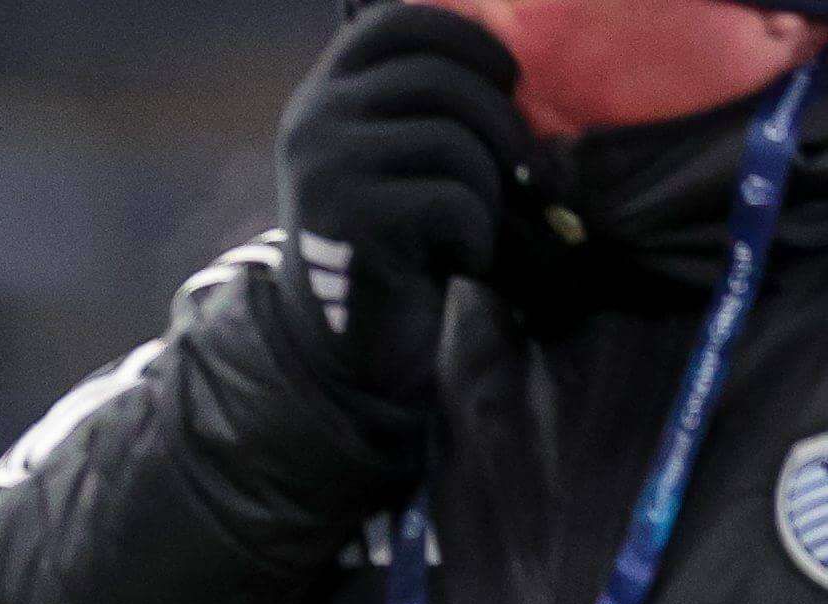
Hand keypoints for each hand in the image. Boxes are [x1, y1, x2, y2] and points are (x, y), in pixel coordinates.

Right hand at [279, 8, 527, 411]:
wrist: (343, 342)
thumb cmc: (395, 237)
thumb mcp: (397, 150)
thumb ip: (428, 98)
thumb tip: (520, 51)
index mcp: (325, 92)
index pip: (403, 22)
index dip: (472, 40)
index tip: (505, 81)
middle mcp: (313, 121)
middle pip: (446, 80)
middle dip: (501, 127)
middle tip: (512, 174)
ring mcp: (324, 170)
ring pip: (455, 142)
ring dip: (488, 191)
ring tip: (467, 226)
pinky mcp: (351, 222)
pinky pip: (454, 202)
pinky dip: (473, 238)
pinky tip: (449, 263)